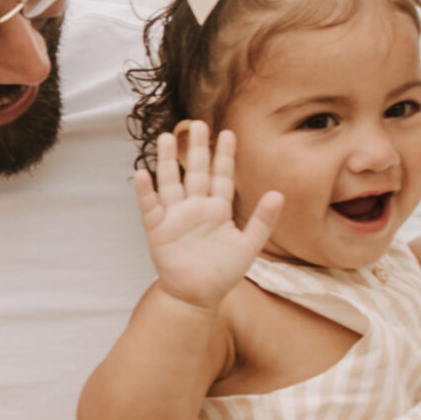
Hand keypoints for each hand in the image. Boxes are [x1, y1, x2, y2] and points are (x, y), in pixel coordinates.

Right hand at [136, 121, 281, 310]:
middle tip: (197, 123)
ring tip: (167, 137)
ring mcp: (175, 217)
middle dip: (197, 148)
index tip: (228, 133)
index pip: (222, 176)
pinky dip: (145, 191)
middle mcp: (195, 208)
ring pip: (171, 182)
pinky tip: (142, 173)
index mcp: (217, 209)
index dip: (225, 155)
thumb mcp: (249, 246)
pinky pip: (150, 207)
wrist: (197, 296)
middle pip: (196, 172)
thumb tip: (278, 193)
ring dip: (169, 161)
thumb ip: (263, 220)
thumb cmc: (223, 272)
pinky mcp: (158, 230)